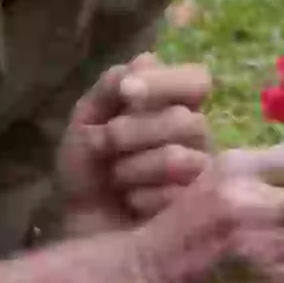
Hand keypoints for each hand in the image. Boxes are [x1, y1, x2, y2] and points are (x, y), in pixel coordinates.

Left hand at [55, 55, 212, 237]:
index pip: (197, 80)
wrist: (79, 223)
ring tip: (116, 178)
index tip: (126, 91)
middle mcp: (197, 135)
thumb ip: (112, 86)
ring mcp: (203, 174)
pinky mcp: (199, 212)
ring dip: (132, 168)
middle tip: (105, 141)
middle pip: (183, 120)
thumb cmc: (88, 167)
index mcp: (176, 104)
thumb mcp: (87, 119)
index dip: (165, 83)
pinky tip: (130, 202)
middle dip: (133, 130)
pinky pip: (174, 197)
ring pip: (176, 158)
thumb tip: (146, 59)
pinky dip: (139, 197)